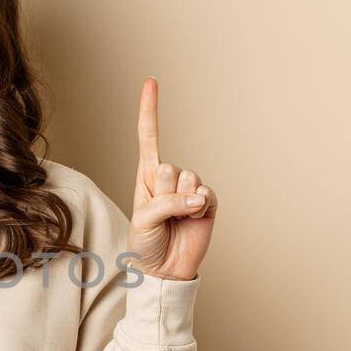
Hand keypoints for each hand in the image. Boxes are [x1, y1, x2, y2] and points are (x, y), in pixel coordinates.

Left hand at [127, 77, 216, 281]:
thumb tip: (198, 196)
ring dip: (179, 203)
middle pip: (168, 167)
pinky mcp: (208, 202)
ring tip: (175, 220)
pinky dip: (198, 209)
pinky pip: (205, 194)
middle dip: (162, 193)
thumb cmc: (146, 244)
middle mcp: (168, 178)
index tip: (151, 81)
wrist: (165, 270)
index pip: (148, 136)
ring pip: (187, 180)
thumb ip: (165, 203)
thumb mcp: (143, 221)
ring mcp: (189, 189)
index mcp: (146, 176)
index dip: (150, 109)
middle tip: (161, 214)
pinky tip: (193, 220)